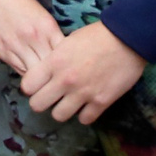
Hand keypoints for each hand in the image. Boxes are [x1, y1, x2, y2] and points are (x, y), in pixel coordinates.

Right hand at [0, 0, 64, 76]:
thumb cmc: (19, 3)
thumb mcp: (42, 17)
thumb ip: (51, 37)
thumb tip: (60, 57)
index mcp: (48, 28)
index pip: (63, 56)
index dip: (65, 65)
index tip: (65, 68)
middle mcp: (35, 39)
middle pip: (50, 68)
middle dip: (53, 75)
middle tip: (54, 78)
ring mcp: (18, 46)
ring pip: (34, 74)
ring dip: (38, 78)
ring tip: (42, 79)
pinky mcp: (3, 52)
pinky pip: (19, 71)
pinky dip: (26, 74)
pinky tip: (28, 72)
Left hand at [19, 20, 147, 124]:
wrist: (127, 38)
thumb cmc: (97, 36)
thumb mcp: (68, 42)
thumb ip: (55, 60)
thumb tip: (45, 73)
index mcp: (54, 62)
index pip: (27, 86)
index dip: (32, 87)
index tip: (39, 85)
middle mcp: (65, 80)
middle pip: (37, 105)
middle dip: (42, 101)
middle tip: (51, 96)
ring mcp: (83, 93)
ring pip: (58, 116)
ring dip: (63, 110)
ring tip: (70, 102)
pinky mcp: (101, 102)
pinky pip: (84, 119)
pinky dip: (85, 114)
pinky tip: (88, 104)